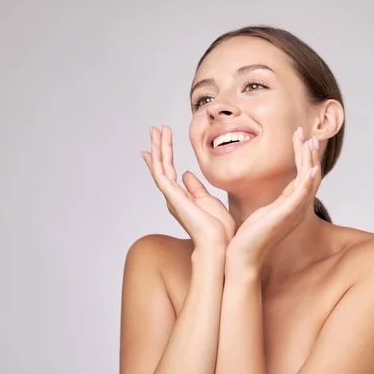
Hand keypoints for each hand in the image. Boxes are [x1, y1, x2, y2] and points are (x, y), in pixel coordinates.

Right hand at [141, 126, 235, 250]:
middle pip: (162, 167)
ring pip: (160, 167)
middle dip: (158, 147)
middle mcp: (173, 196)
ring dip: (158, 147)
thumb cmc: (219, 228)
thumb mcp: (208, 201)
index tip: (158, 144)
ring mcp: (172, 196)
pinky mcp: (173, 197)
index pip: (169, 173)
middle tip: (154, 130)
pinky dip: (159, 159)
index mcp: (182, 198)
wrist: (219, 244)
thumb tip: (187, 174)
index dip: (163, 157)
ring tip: (155, 130)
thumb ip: (196, 187)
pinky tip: (157, 146)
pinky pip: (162, 174)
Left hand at [226, 127, 321, 270]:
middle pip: (310, 176)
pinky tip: (311, 169)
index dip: (302, 156)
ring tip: (309, 143)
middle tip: (306, 134)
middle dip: (309, 154)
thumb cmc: (247, 237)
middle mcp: (296, 209)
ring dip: (310, 161)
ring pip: (308, 182)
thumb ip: (267, 200)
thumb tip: (263, 188)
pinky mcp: (286, 217)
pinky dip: (308, 182)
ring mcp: (293, 213)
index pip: (302, 176)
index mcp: (290, 206)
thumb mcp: (259, 212)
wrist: (242, 258)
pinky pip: (301, 197)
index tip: (298, 137)